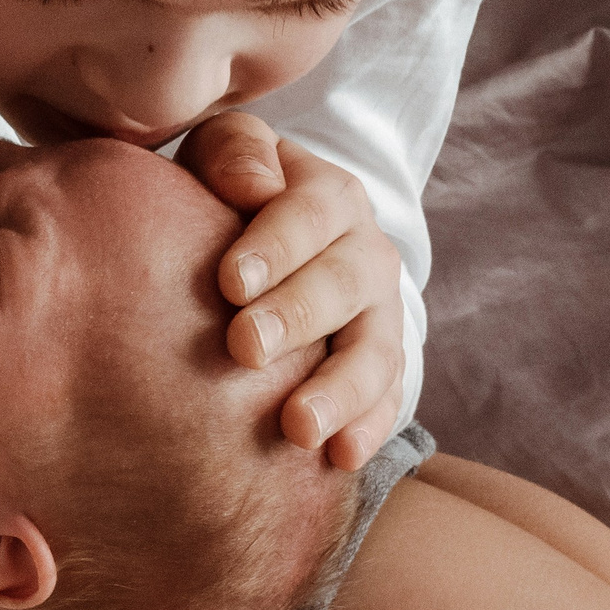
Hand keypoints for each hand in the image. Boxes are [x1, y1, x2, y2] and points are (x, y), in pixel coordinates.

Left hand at [181, 113, 406, 470]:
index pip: (309, 214)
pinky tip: (340, 459)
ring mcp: (380, 314)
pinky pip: (386, 400)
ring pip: (374, 352)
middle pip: (342, 285)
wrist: (261, 235)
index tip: (229, 282)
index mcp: (329, 194)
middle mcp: (365, 253)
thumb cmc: (228, 188)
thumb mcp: (223, 150)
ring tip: (297, 428)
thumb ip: (236, 153)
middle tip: (245, 348)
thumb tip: (256, 187)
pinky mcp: (380, 366)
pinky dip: (367, 429)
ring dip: (339, 391)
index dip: (274, 246)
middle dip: (297, 317)